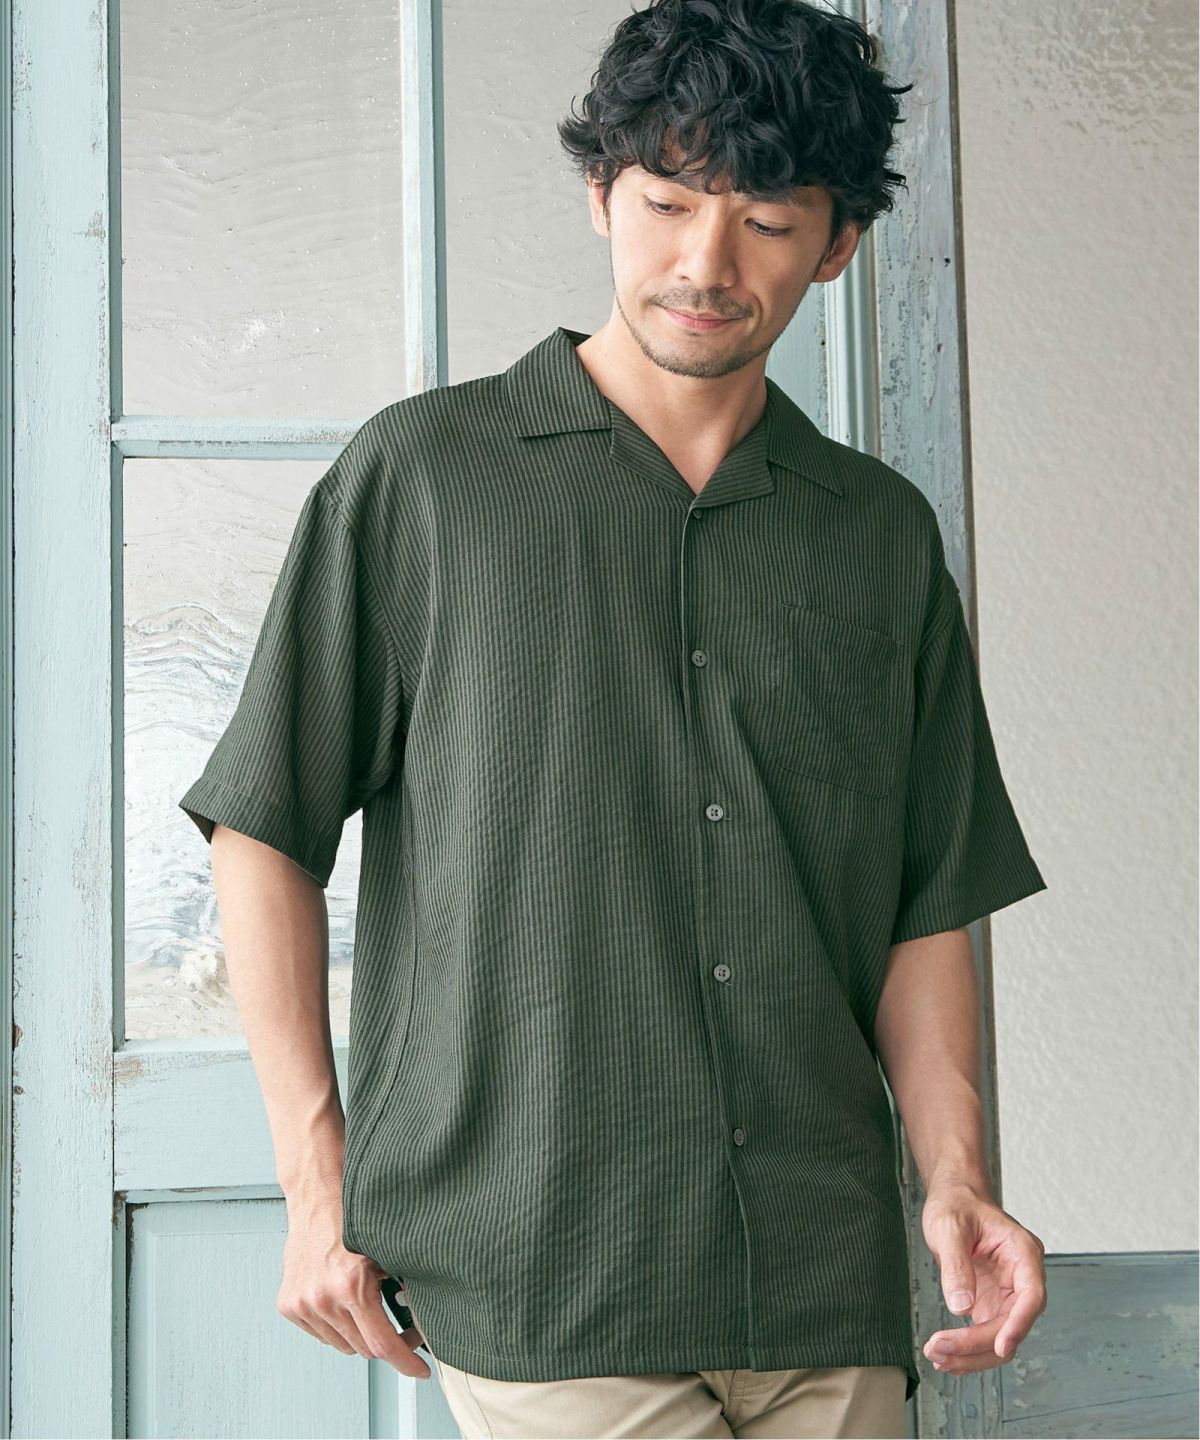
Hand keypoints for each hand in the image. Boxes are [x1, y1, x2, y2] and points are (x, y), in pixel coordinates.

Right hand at [278, 1199, 431, 1377]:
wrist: (317, 1196)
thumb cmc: (354, 1219)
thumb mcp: (389, 1251)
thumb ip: (405, 1285)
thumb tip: (427, 1317)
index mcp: (351, 1286)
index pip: (382, 1345)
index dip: (406, 1361)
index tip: (420, 1370)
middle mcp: (323, 1299)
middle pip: (363, 1349)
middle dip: (387, 1345)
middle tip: (404, 1330)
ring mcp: (303, 1303)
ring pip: (341, 1344)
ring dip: (359, 1335)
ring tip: (370, 1307)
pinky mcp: (288, 1304)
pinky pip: (321, 1333)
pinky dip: (336, 1325)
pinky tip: (345, 1302)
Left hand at [920, 1182, 1046, 1375]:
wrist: (954, 1199)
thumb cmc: (957, 1204)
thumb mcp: (950, 1226)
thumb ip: (956, 1264)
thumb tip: (961, 1307)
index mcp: (1024, 1253)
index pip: (1031, 1296)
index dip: (1019, 1325)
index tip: (1000, 1347)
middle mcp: (1022, 1278)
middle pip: (1012, 1325)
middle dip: (978, 1344)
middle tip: (939, 1350)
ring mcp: (1008, 1294)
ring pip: (1000, 1337)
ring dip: (971, 1354)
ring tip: (936, 1356)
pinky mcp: (992, 1304)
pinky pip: (986, 1335)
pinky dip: (967, 1349)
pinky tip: (945, 1355)